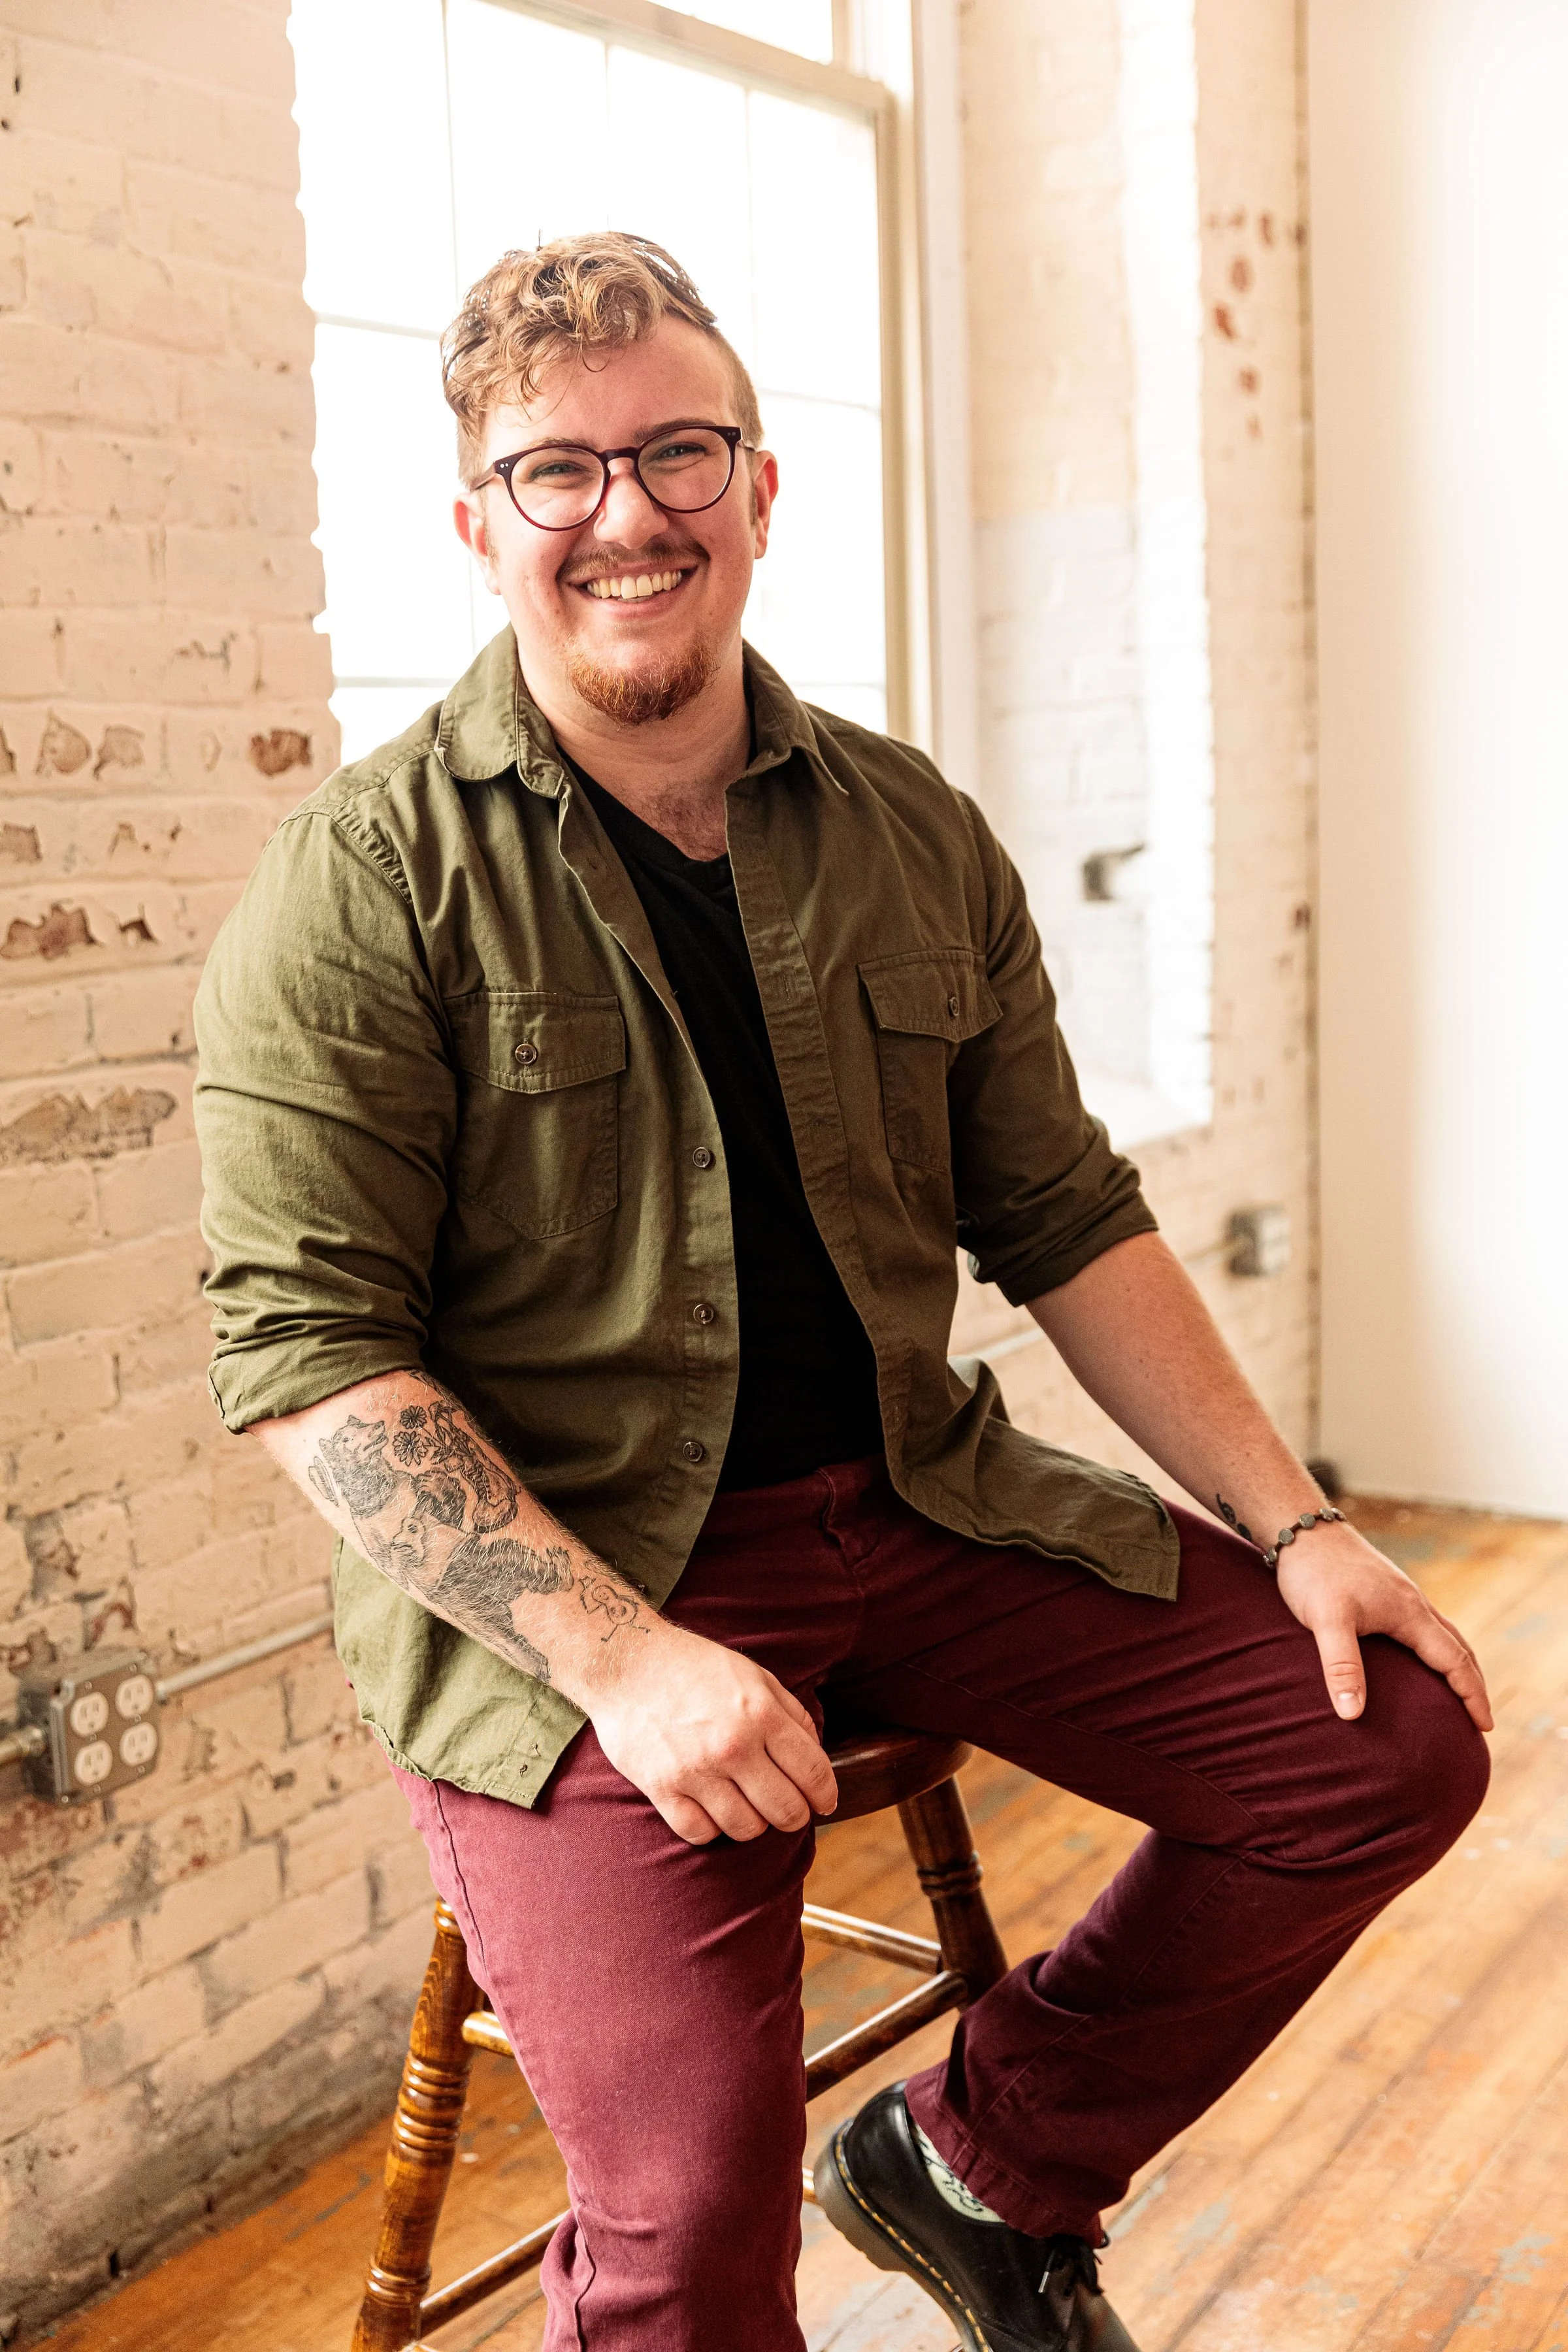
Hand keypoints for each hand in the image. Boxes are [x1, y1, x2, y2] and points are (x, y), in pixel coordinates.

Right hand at [589, 1620, 838, 1844]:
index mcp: (761, 1714)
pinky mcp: (661, 1788)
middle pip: (786, 1810)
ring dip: (753, 1822)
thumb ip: (791, 1713)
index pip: (813, 1773)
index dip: (825, 1795)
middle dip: (794, 1814)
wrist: (626, 1663)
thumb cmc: (694, 1667)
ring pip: (746, 1828)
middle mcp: (733, 1746)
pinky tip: (711, 1809)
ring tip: (747, 1805)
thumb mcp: (754, 1675)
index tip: (823, 1803)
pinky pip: (700, 1833)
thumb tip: (816, 1753)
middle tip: (787, 1808)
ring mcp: (695, 1770)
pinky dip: (711, 1828)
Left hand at [1275, 1522, 1492, 1730]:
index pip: (1454, 1660)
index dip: (1471, 1695)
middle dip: (1473, 1683)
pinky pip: (1423, 1624)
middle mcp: (1413, 1602)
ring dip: (1457, 1663)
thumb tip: (1353, 1715)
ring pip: (1442, 1633)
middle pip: (1458, 1646)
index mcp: (1410, 1612)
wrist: (1301, 1526)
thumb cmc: (1314, 1571)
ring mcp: (1399, 1594)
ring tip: (1459, 1692)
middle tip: (1482, 1719)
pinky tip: (1418, 1655)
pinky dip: (1435, 1646)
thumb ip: (1341, 1667)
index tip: (1486, 1727)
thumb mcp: (1326, 1621)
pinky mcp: (1384, 1590)